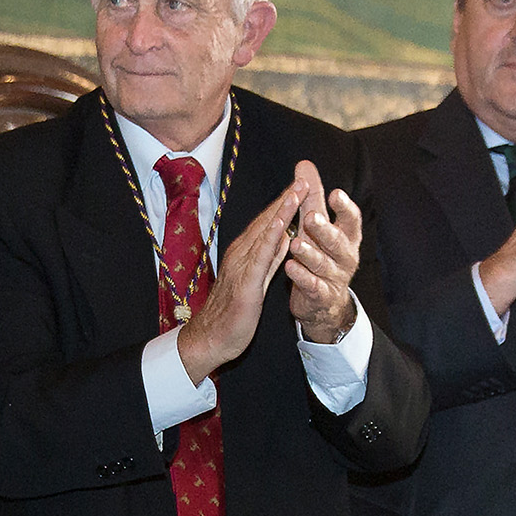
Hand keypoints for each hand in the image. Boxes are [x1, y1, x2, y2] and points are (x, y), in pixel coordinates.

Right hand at [173, 173, 304, 382]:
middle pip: (268, 221)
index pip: (268, 223)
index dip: (285, 203)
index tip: (301, 185)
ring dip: (282, 209)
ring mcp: (243, 265)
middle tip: (304, 178)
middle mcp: (242, 253)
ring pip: (265, 232)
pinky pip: (262, 254)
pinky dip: (272, 235)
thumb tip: (283, 236)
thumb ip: (269, 257)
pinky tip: (284, 223)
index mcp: (246, 253)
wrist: (210, 338)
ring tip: (298, 190)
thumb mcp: (256, 279)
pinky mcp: (246, 282)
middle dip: (286, 198)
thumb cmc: (232, 312)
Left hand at [281, 175, 364, 342]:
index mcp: (347, 237)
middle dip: (324, 229)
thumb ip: (313, 196)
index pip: (351, 220)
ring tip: (295, 244)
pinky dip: (302, 277)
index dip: (345, 208)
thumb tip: (304, 164)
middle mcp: (345, 256)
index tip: (335, 194)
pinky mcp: (321, 295)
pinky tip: (289, 267)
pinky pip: (313, 286)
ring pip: (323, 264)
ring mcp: (334, 277)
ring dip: (310, 254)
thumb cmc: (322, 254)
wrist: (325, 302)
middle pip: (337, 241)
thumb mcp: (319, 224)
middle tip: (311, 217)